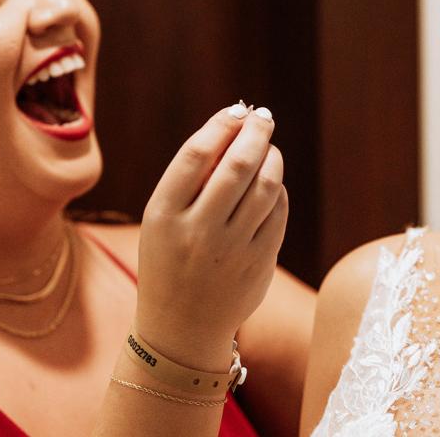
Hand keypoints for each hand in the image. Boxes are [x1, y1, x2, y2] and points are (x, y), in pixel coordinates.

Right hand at [134, 104, 287, 371]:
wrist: (180, 328)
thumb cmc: (169, 259)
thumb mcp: (161, 221)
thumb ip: (191, 179)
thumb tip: (235, 127)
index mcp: (164, 215)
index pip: (196, 154)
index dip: (220, 125)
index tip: (236, 110)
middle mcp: (197, 231)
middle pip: (237, 165)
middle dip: (255, 133)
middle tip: (263, 117)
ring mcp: (231, 249)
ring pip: (266, 186)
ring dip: (272, 158)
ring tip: (269, 149)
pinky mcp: (259, 263)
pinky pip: (278, 212)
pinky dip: (278, 191)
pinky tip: (271, 184)